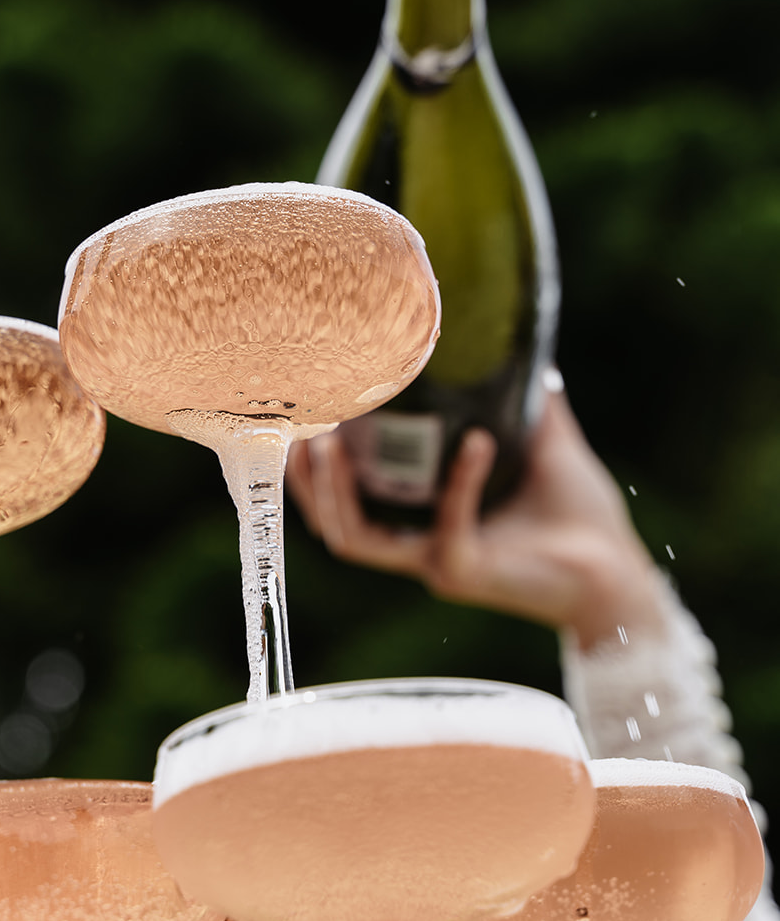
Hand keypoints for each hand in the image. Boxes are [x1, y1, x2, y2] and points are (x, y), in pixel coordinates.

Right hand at [286, 391, 666, 648]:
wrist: (622, 571)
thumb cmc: (582, 516)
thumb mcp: (546, 444)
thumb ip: (526, 401)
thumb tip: (521, 344)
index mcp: (426, 520)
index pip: (351, 502)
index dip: (315, 471)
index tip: (302, 419)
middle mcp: (422, 547)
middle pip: (335, 525)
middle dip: (306, 484)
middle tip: (298, 433)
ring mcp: (439, 565)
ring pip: (358, 540)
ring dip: (338, 493)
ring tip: (332, 443)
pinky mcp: (467, 575)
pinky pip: (447, 528)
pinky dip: (458, 482)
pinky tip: (477, 441)